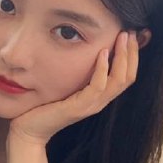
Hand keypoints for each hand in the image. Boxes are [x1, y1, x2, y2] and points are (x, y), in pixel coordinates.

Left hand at [8, 30, 138, 146]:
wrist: (30, 130)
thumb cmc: (45, 107)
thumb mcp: (66, 86)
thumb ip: (77, 74)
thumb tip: (81, 52)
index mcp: (99, 97)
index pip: (126, 76)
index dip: (132, 56)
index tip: (132, 35)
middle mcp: (99, 102)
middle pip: (128, 77)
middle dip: (132, 53)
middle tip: (132, 32)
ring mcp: (91, 106)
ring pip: (118, 81)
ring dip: (123, 57)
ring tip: (122, 37)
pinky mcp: (79, 107)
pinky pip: (98, 86)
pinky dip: (102, 68)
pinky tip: (102, 52)